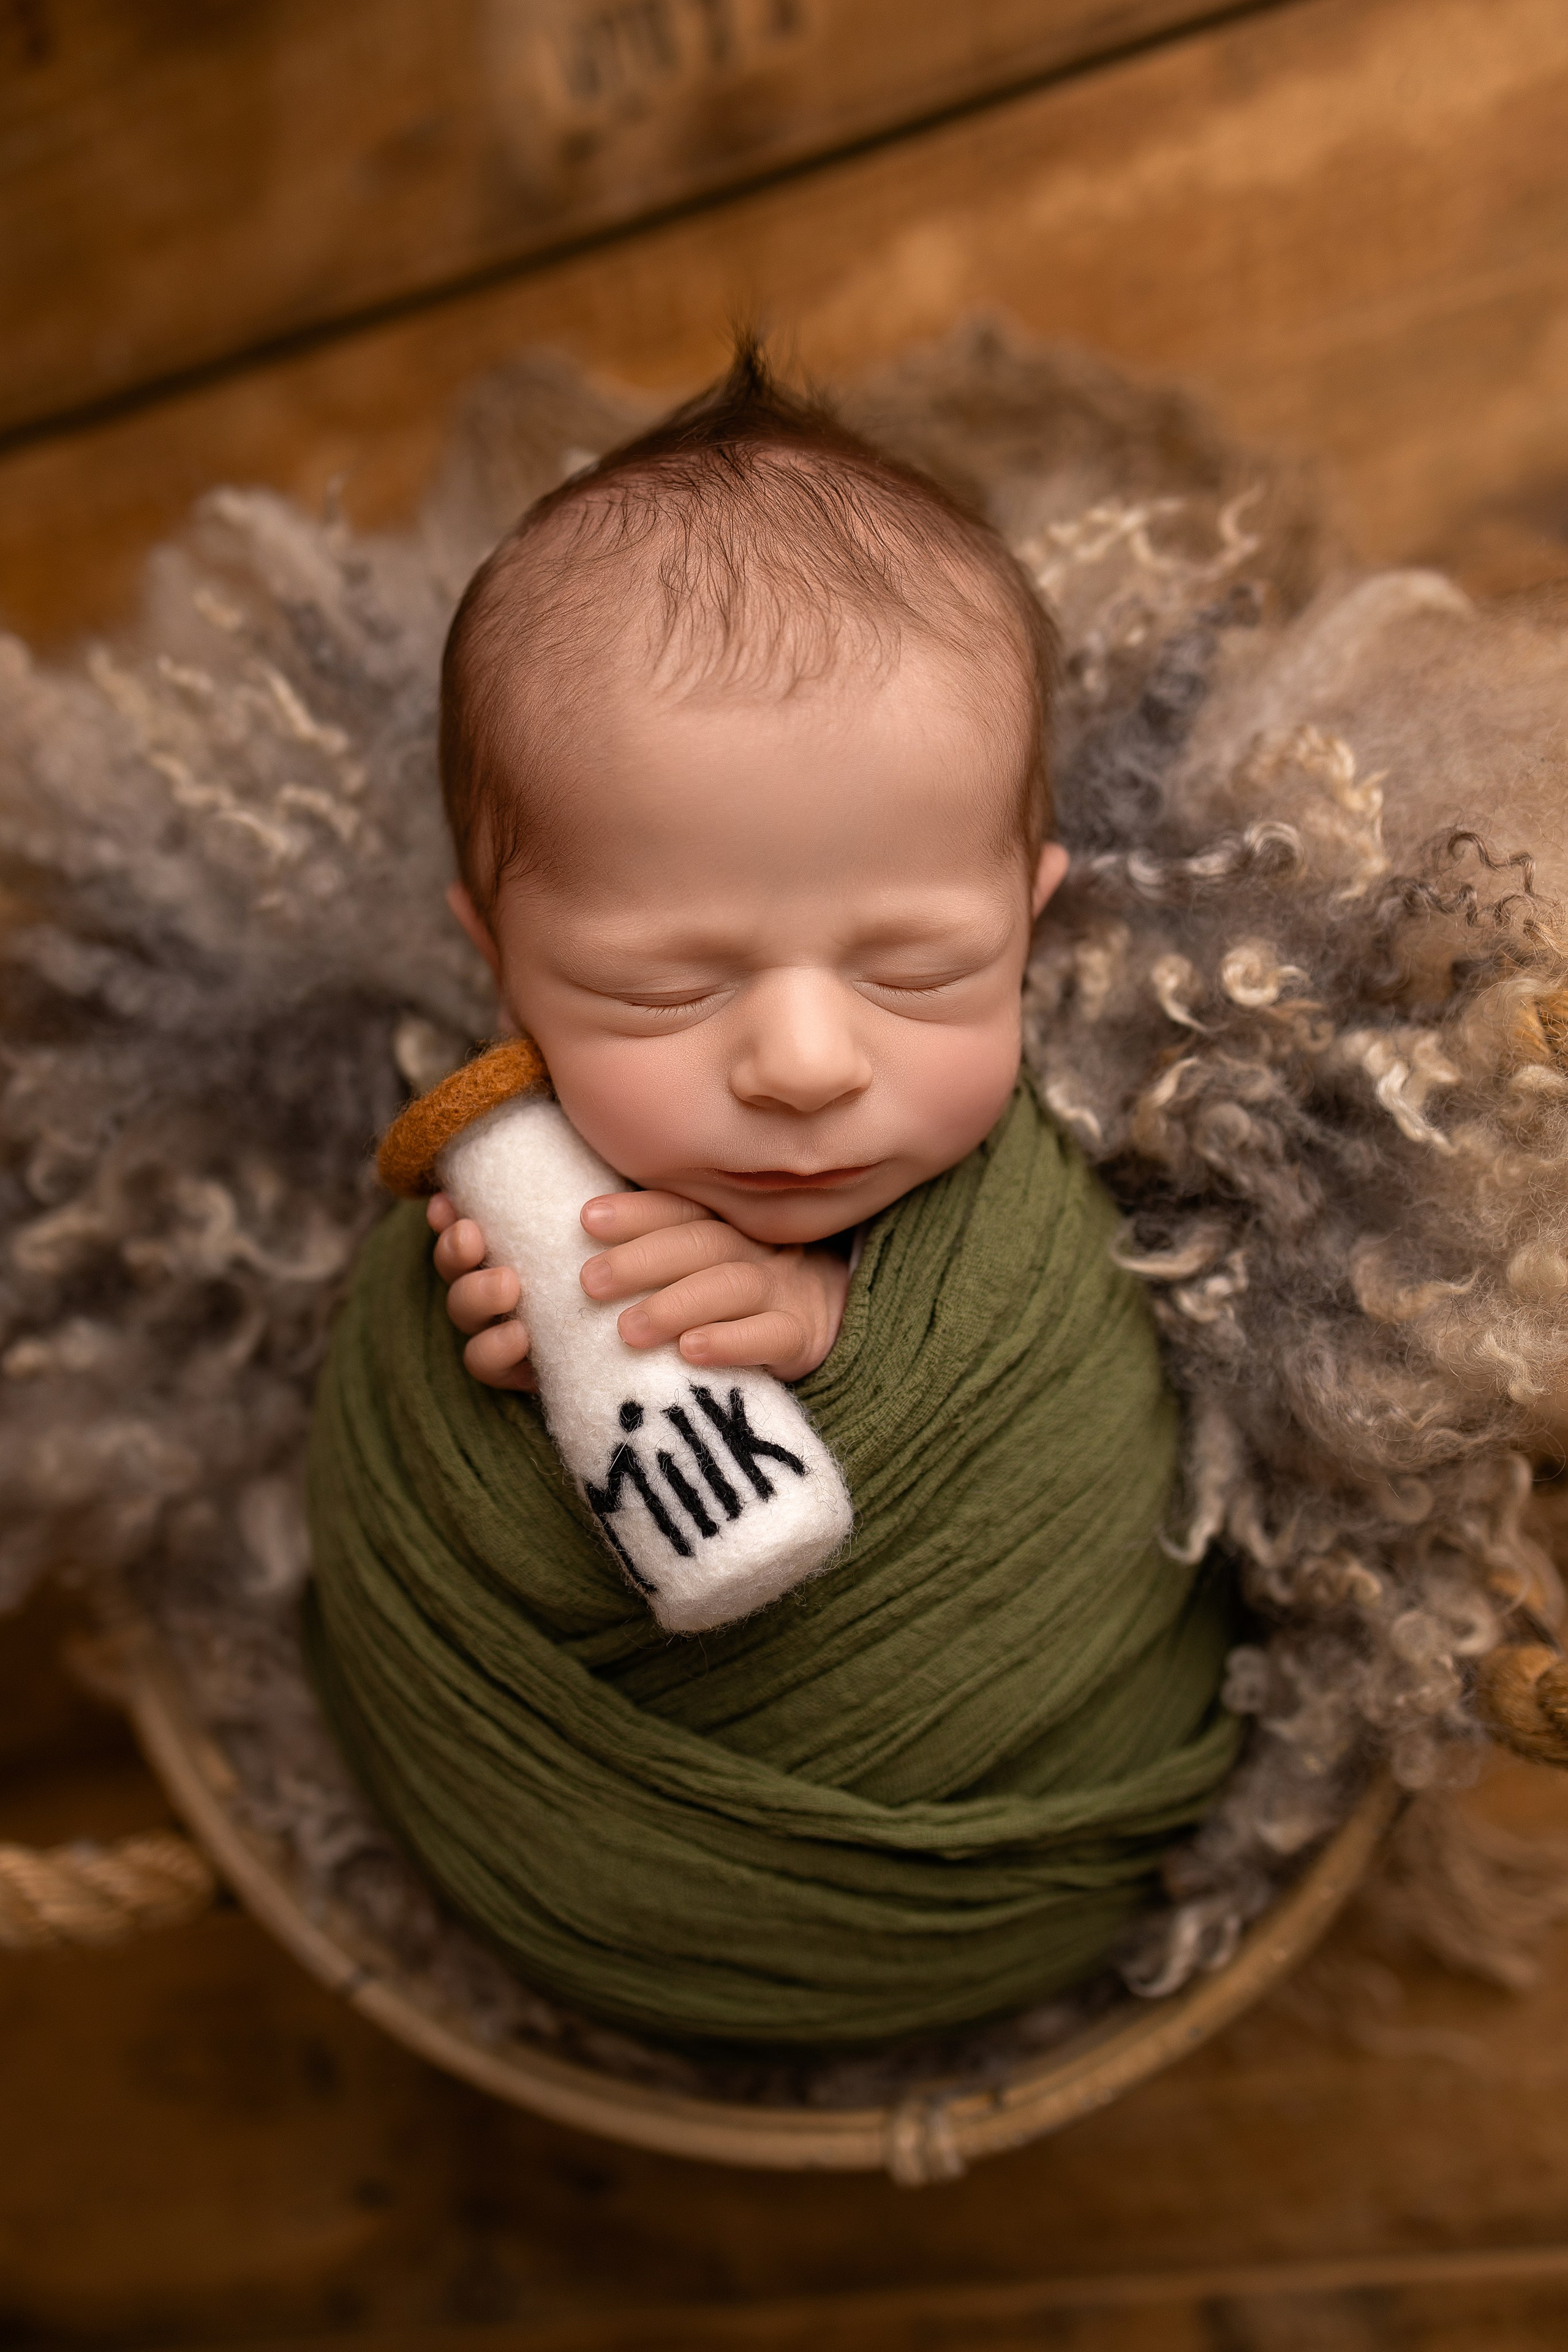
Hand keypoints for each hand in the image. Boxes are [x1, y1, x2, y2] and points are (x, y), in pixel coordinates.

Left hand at [427, 1188, 850, 1390]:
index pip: (677, 1209)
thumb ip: (649, 1250)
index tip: (585, 1219)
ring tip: (628, 1329)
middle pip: (698, 1243)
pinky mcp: (801, 1336)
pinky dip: (731, 1342)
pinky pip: (771, 1336)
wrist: (818, 1322)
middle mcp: (752, 1248)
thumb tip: (567, 1241)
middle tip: (589, 1282)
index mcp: (721, 1225)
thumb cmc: (732, 1296)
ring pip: (731, 1286)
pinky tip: (691, 1353)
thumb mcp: (697, 1263)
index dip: (634, 1211)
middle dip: (642, 1259)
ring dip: (676, 1304)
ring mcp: (780, 1290)